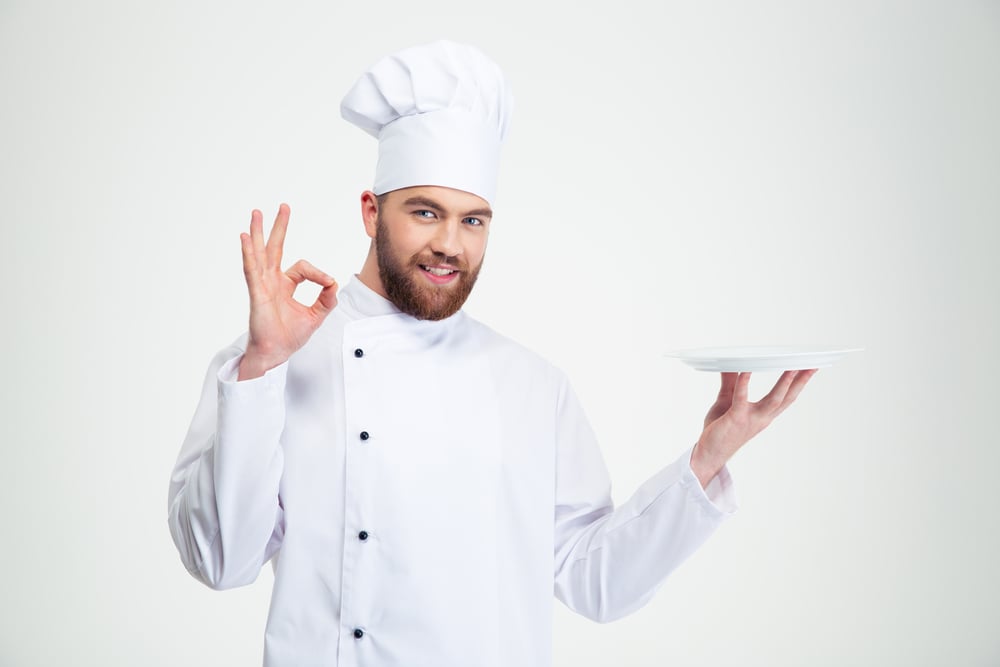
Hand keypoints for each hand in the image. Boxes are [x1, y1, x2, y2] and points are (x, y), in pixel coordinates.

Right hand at [238, 204, 337, 379]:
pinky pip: (252, 269)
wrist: (276, 353)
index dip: (317, 272)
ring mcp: (262, 285)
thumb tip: (333, 283)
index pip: (301, 267)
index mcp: (284, 285)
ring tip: (256, 213)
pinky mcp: (256, 293)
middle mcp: (271, 281)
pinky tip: (245, 238)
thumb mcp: (316, 315)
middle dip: (279, 227)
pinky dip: (248, 252)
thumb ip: (326, 299)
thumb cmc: (289, 336)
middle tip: (283, 206)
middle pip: (274, 248)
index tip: (328, 282)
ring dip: (258, 232)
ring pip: (259, 253)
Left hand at [690, 369, 816, 486]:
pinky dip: (744, 383)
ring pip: (773, 400)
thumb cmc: (719, 429)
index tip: (810, 369)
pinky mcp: (736, 419)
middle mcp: (762, 417)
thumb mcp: (727, 401)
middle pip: (787, 398)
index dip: (799, 384)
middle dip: (801, 382)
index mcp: (763, 414)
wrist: (708, 453)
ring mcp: (750, 419)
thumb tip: (732, 362)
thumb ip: (731, 382)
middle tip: (812, 366)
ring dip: (784, 384)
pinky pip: (742, 399)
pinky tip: (746, 370)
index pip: (786, 397)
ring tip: (792, 368)